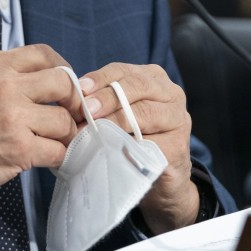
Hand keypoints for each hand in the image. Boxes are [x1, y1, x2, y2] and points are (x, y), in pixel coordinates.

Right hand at [0, 44, 81, 216]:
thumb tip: (43, 82)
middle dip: (71, 103)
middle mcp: (5, 85)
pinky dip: (56, 158)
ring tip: (51, 144)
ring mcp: (13, 116)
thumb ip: (5, 77)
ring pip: (64, 121)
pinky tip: (44, 160)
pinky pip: (58, 151)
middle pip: (63, 83)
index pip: (44, 53)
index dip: (64, 69)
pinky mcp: (19, 148)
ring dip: (63, 136)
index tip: (65, 87)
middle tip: (68, 118)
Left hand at [77, 63, 199, 232]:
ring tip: (94, 130)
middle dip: (108, 97)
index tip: (80, 89)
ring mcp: (179, 118)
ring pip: (144, 112)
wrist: (159, 179)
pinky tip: (113, 150)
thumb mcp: (116, 113)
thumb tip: (71, 101)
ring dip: (115, 121)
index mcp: (152, 77)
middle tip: (87, 110)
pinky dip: (129, 145)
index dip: (100, 79)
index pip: (122, 70)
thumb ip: (100, 102)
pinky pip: (151, 142)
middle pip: (136, 86)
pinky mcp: (179, 146)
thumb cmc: (132, 139)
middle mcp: (170, 92)